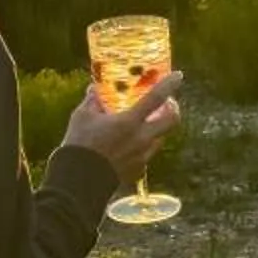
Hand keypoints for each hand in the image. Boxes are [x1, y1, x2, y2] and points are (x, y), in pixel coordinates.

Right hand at [63, 67, 182, 188]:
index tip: (178, 76)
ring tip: (142, 125)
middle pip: (172, 121)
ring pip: (159, 138)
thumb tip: (95, 89)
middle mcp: (142, 139)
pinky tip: (127, 147)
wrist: (79, 182)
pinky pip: (146, 155)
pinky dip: (142, 147)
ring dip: (156, 129)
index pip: (156, 98)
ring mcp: (142, 157)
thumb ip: (92, 101)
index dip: (169, 84)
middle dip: (173, 110)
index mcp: (129, 122)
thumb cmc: (79, 145)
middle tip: (166, 104)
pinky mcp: (138, 171)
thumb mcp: (82, 117)